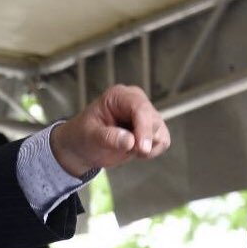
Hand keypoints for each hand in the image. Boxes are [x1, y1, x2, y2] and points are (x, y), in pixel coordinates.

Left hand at [50, 84, 170, 176]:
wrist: (84, 146)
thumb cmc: (84, 136)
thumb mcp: (90, 136)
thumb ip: (108, 137)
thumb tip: (130, 140)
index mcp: (119, 96)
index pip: (140, 108)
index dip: (143, 129)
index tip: (141, 148)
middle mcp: (137, 101)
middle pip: (154, 122)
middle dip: (143, 141)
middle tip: (126, 151)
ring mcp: (147, 115)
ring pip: (160, 133)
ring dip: (144, 147)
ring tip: (122, 146)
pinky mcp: (153, 129)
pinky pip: (163, 142)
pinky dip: (150, 151)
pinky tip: (133, 150)